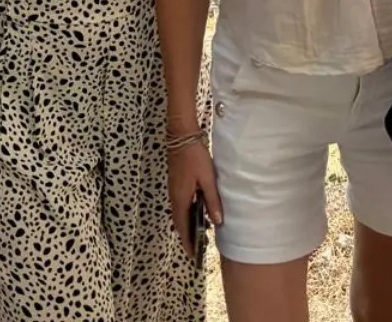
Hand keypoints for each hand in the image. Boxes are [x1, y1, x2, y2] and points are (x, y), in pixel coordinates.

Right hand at [167, 139, 221, 257]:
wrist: (181, 135)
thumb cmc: (195, 157)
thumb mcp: (207, 179)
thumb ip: (212, 200)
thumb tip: (217, 222)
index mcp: (180, 199)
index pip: (182, 227)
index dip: (188, 242)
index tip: (193, 256)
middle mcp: (174, 197)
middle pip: (179, 222)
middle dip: (187, 236)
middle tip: (197, 248)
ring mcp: (173, 189)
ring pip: (179, 213)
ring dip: (187, 224)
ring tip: (200, 233)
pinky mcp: (175, 183)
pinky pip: (180, 204)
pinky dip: (187, 213)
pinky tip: (197, 211)